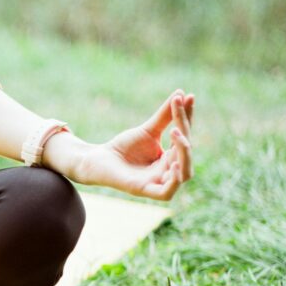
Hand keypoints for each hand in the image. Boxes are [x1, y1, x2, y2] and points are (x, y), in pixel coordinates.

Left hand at [69, 89, 193, 200]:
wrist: (97, 159)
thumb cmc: (123, 147)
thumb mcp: (147, 130)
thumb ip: (165, 116)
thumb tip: (182, 92)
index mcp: (171, 157)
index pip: (186, 136)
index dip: (188, 118)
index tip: (188, 96)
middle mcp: (169, 171)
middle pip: (187, 153)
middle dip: (185, 132)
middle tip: (176, 119)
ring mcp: (158, 182)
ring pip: (185, 174)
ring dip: (184, 153)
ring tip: (176, 132)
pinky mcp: (144, 190)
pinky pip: (167, 193)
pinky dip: (174, 180)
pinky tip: (173, 163)